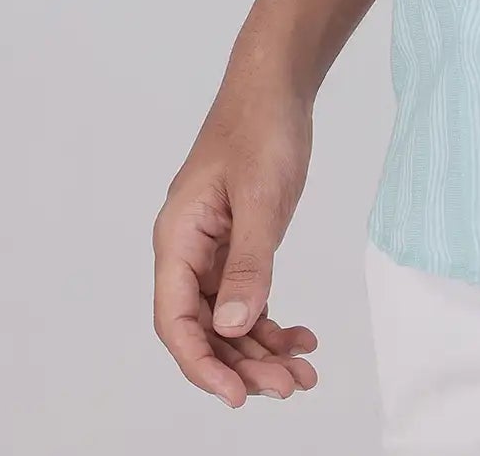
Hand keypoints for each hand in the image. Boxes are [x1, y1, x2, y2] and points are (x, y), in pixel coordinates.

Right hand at [152, 84, 320, 406]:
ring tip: (303, 373)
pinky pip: (246, 296)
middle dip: (243, 363)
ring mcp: (211, 249)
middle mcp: (187, 250)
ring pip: (227, 318)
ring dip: (261, 350)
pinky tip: (302, 337)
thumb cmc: (261, 128)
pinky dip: (271, 321)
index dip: (203, 364)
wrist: (277, 84)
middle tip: (289, 386)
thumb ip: (248, 264)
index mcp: (177, 239)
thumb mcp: (260, 198)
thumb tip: (232, 326)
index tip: (238, 396)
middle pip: (204, 328)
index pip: (176, 321)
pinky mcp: (237, 243)